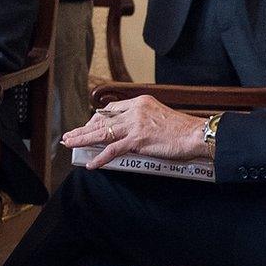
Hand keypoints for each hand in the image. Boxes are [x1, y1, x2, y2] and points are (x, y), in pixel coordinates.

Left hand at [62, 95, 206, 166]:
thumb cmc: (182, 130)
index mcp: (140, 102)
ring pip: (102, 133)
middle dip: (83, 129)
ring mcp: (135, 125)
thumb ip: (143, 120)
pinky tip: (91, 163)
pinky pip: (113, 150)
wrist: (196, 135)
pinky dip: (100, 158)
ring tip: (70, 145)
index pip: (110, 109)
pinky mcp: (138, 140)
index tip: (88, 126)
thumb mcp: (159, 116)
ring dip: (83, 140)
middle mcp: (135, 111)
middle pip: (102, 120)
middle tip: (69, 136)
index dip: (96, 119)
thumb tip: (130, 133)